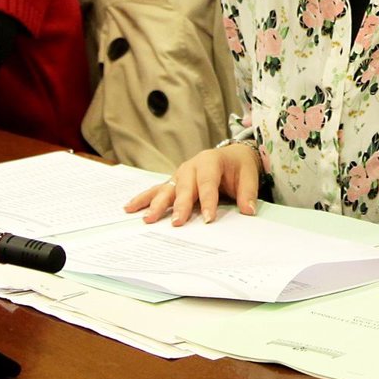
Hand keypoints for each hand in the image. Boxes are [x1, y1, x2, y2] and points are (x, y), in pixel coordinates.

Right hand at [123, 143, 259, 224]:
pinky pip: (157, 191)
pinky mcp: (173, 183)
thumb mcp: (249, 174)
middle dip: (180, 205)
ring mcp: (179, 174)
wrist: (230, 156)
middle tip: (176, 223)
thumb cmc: (238, 166)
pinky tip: (130, 208)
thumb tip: (248, 210)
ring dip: (156, 204)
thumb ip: (248, 192)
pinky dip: (143, 199)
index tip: (209, 219)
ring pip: (166, 189)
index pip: (207, 182)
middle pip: (184, 187)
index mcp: (210, 160)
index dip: (208, 200)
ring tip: (147, 218)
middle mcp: (191, 166)